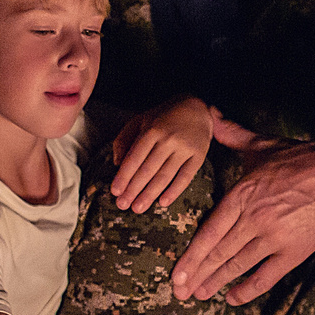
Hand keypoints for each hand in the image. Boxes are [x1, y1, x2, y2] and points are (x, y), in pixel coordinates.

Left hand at [109, 97, 215, 212]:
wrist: (197, 106)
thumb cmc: (163, 117)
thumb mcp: (140, 120)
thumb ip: (124, 139)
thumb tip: (116, 164)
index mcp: (151, 130)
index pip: (134, 157)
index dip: (124, 176)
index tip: (115, 192)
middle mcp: (168, 139)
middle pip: (148, 169)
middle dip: (134, 189)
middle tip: (122, 206)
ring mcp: (184, 148)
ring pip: (165, 175)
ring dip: (150, 194)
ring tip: (138, 208)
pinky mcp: (199, 155)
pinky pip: (186, 176)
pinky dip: (174, 190)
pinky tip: (163, 203)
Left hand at [171, 118, 314, 305]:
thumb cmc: (300, 159)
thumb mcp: (262, 145)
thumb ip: (231, 134)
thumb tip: (210, 113)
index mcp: (243, 195)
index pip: (209, 231)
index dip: (191, 256)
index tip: (176, 275)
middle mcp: (255, 218)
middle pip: (219, 253)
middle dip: (197, 275)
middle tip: (179, 292)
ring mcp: (275, 237)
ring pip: (238, 265)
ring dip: (216, 283)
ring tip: (198, 295)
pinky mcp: (295, 251)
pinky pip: (266, 276)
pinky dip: (248, 289)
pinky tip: (232, 298)